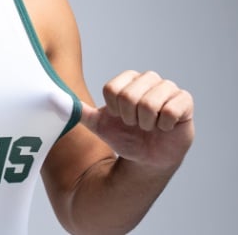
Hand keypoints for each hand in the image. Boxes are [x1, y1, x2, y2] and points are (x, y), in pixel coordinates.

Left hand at [80, 70, 194, 170]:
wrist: (147, 158)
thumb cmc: (124, 137)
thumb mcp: (98, 124)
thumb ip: (77, 110)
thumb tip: (52, 98)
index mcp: (128, 79)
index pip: (112, 89)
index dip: (114, 110)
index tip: (120, 118)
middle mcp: (149, 79)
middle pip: (130, 96)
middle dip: (130, 118)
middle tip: (137, 124)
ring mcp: (168, 89)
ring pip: (150, 103)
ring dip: (147, 124)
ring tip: (150, 126)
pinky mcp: (185, 101)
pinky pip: (171, 110)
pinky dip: (164, 125)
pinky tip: (165, 127)